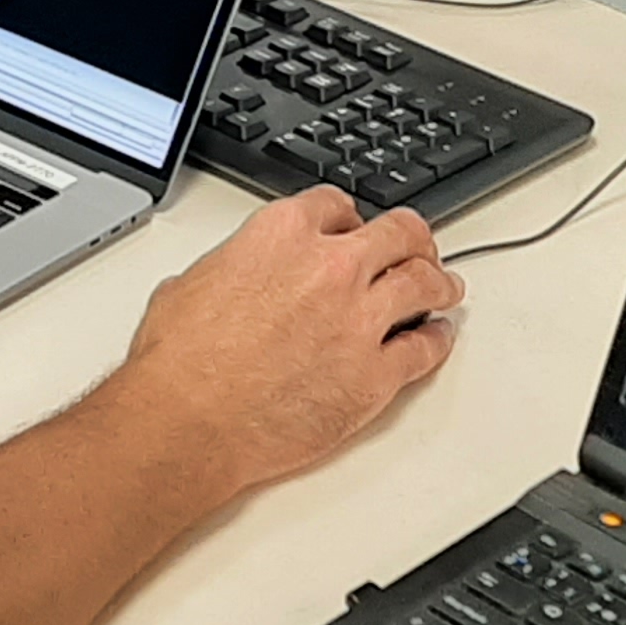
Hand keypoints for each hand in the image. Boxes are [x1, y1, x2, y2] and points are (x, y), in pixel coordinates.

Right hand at [105, 188, 462, 496]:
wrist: (189, 419)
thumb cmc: (180, 361)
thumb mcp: (191, 281)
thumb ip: (233, 266)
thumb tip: (237, 277)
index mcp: (283, 233)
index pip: (337, 205)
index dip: (350, 218)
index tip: (355, 229)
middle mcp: (331, 267)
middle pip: (400, 234)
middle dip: (411, 239)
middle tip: (417, 248)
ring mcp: (360, 320)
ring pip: (425, 284)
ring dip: (439, 283)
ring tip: (445, 288)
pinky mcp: (377, 374)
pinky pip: (425, 348)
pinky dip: (436, 340)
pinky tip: (436, 339)